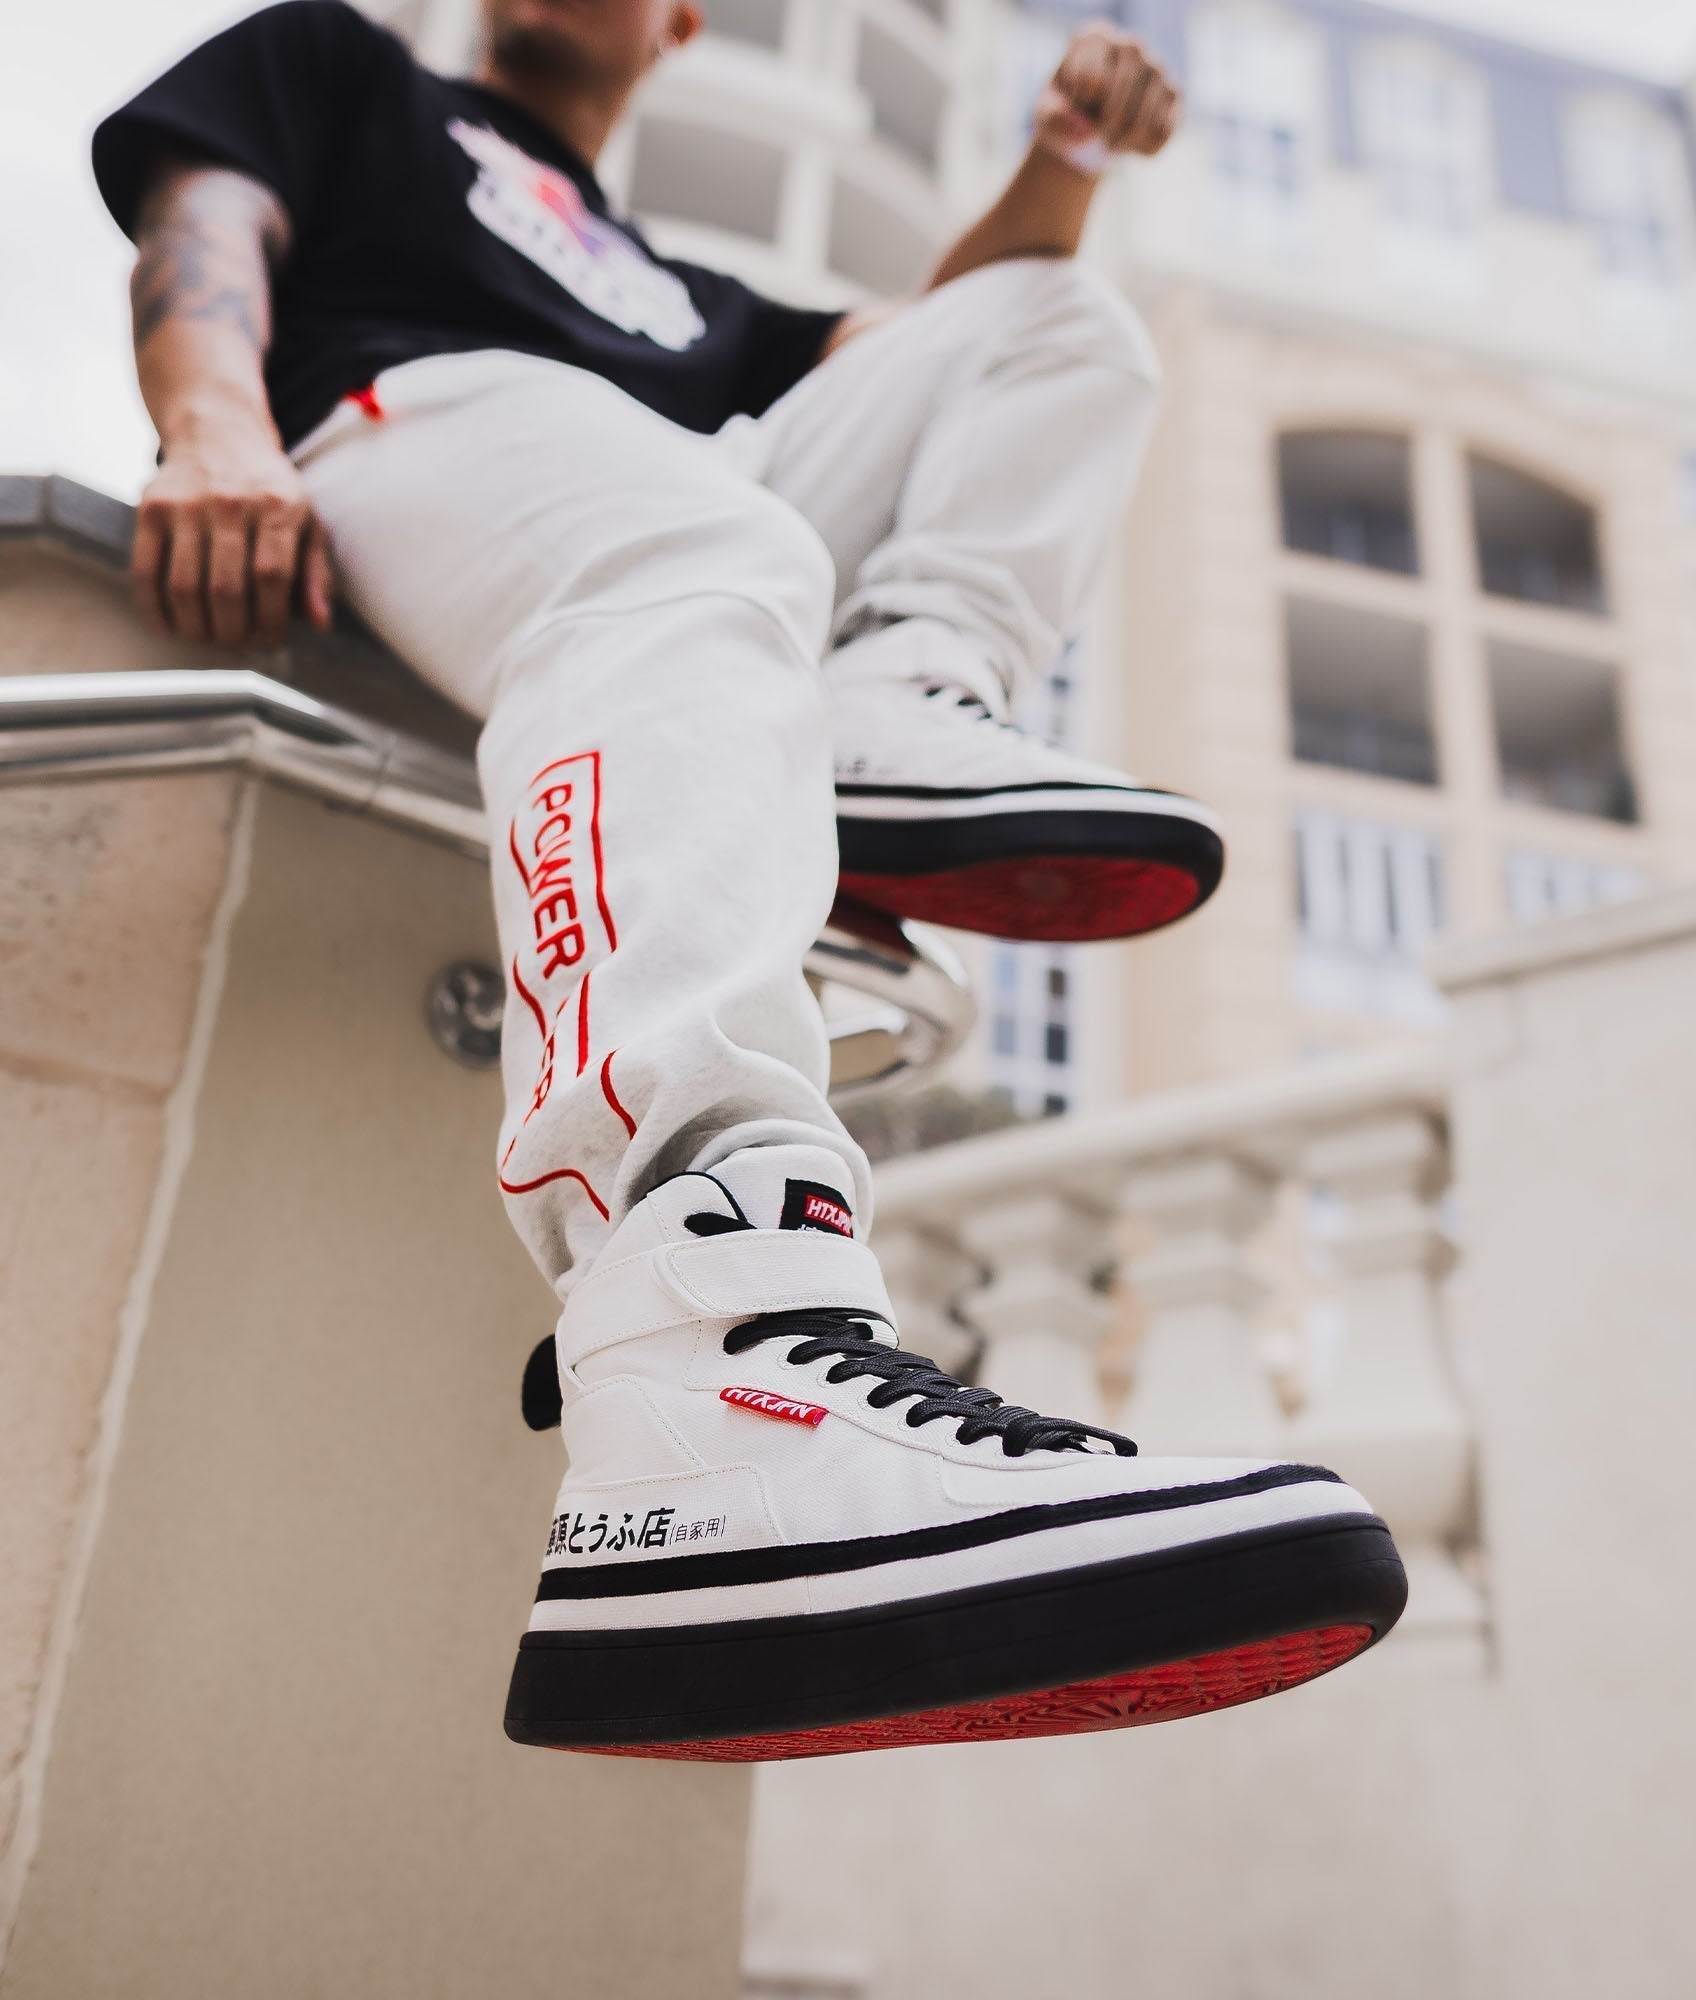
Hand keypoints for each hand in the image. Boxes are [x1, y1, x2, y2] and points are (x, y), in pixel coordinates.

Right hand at [131, 435, 333, 646]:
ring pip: (185, 587)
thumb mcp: (307, 520)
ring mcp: (185, 504)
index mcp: (276, 507)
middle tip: (237, 643)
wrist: (216, 433)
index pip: (271, 578)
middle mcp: (229, 503)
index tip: (268, 641)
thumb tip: (319, 622)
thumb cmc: (269, 488)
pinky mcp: (150, 508)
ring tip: (209, 638)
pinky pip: (145, 571)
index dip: (269, 621)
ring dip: (197, 627)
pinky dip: (154, 610)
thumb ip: (316, 572)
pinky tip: (168, 629)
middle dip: (233, 631)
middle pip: (225, 589)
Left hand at [1032, 24, 1181, 176]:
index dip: (1080, 109)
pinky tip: (1131, 142)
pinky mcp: (1175, 94)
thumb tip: (1086, 131)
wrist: (1090, 125)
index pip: (1092, 83)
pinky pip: (1161, 135)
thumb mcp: (1047, 116)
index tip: (1075, 105)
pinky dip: (1142, 151)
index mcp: (1095, 39)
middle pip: (1117, 107)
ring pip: (1142, 124)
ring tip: (1109, 141)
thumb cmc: (1066, 114)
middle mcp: (1131, 46)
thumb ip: (1054, 120)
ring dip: (1121, 146)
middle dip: (1100, 136)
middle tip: (1093, 137)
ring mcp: (1157, 68)